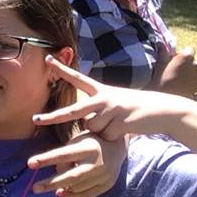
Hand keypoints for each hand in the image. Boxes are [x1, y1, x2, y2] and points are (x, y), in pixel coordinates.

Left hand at [28, 131, 126, 196]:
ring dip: (61, 188)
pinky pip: (85, 195)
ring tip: (49, 186)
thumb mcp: (77, 142)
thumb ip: (64, 157)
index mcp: (88, 148)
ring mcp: (104, 175)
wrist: (118, 147)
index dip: (45, 159)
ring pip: (76, 187)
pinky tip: (61, 192)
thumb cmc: (90, 142)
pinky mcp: (107, 185)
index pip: (63, 155)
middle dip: (50, 183)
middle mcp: (97, 162)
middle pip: (70, 177)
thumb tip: (54, 177)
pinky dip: (71, 195)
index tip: (29, 164)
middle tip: (34, 189)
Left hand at [34, 55, 179, 139]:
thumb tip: (83, 122)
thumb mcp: (112, 103)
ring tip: (117, 123)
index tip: (47, 59)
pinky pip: (104, 136)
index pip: (77, 77)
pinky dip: (111, 137)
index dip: (62, 69)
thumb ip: (95, 109)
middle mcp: (103, 97)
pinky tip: (123, 129)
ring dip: (101, 131)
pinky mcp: (118, 122)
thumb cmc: (131, 108)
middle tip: (35, 119)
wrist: (160, 111)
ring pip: (91, 127)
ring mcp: (111, 109)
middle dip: (53, 117)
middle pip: (73, 110)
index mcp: (100, 90)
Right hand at [150, 47, 196, 97]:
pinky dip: (192, 80)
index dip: (181, 55)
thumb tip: (159, 43)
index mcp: (187, 56)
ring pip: (195, 69)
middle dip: (186, 64)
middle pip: (193, 60)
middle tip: (174, 72)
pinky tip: (183, 85)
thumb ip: (162, 52)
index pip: (189, 49)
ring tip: (178, 80)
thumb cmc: (161, 80)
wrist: (166, 98)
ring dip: (189, 72)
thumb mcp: (160, 65)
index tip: (174, 61)